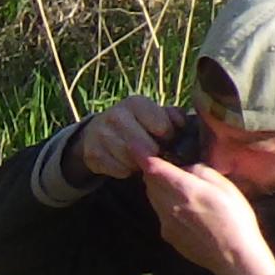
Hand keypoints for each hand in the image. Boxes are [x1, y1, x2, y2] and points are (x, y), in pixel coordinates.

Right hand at [70, 97, 189, 182]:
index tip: (166, 138)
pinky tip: (125, 162)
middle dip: (154, 153)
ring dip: (140, 164)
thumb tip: (183, 125)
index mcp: (135, 103)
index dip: (169, 137)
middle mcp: (116, 115)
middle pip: (147, 148)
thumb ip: (174, 116)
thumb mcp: (155, 113)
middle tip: (153, 151)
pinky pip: (120, 171)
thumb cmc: (137, 123)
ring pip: (133, 161)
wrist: (98, 131)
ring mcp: (101, 135)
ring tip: (139, 156)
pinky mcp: (92, 154)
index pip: (163, 128)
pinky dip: (126, 171)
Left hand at [142, 156, 274, 274]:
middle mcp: (168, 205)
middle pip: (149, 183)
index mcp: (184, 190)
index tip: (134, 146)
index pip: (154, 168)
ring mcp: (165, 222)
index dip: (142, 155)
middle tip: (165, 166)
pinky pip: (160, 214)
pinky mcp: (167, 236)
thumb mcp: (224, 186)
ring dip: (159, 189)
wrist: (233, 256)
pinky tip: (185, 210)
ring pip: (153, 198)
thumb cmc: (235, 218)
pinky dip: (165, 206)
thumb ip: (200, 171)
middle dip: (153, 172)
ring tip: (177, 187)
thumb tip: (185, 168)